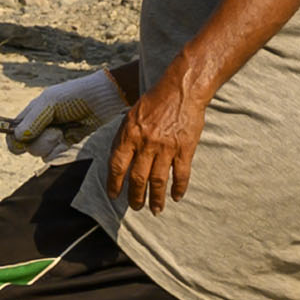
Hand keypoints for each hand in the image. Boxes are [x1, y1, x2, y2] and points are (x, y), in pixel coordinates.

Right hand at [7, 70, 121, 157]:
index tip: (21, 140)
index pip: (12, 131)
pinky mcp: (65, 145)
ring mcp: (52, 137)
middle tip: (55, 130)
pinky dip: (61, 150)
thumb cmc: (74, 96)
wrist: (101, 100)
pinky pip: (54, 157)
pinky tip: (70, 138)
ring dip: (52, 144)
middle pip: (26, 146)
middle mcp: (39, 127)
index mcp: (31, 114)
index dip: (13, 139)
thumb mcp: (50, 102)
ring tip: (65, 131)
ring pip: (40, 153)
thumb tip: (17, 137)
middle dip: (40, 140)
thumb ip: (32, 119)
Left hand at [107, 73, 209, 209]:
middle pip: (137, 178)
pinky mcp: (185, 148)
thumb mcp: (131, 116)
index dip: (114, 184)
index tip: (114, 196)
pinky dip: (179, 188)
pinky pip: (181, 174)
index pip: (117, 166)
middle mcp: (146, 143)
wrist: (181, 90)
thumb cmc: (154, 101)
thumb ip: (124, 138)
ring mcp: (166, 147)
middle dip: (135, 196)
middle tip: (135, 207)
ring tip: (155, 210)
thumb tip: (117, 160)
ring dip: (156, 198)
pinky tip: (176, 197)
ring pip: (158, 181)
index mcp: (129, 134)